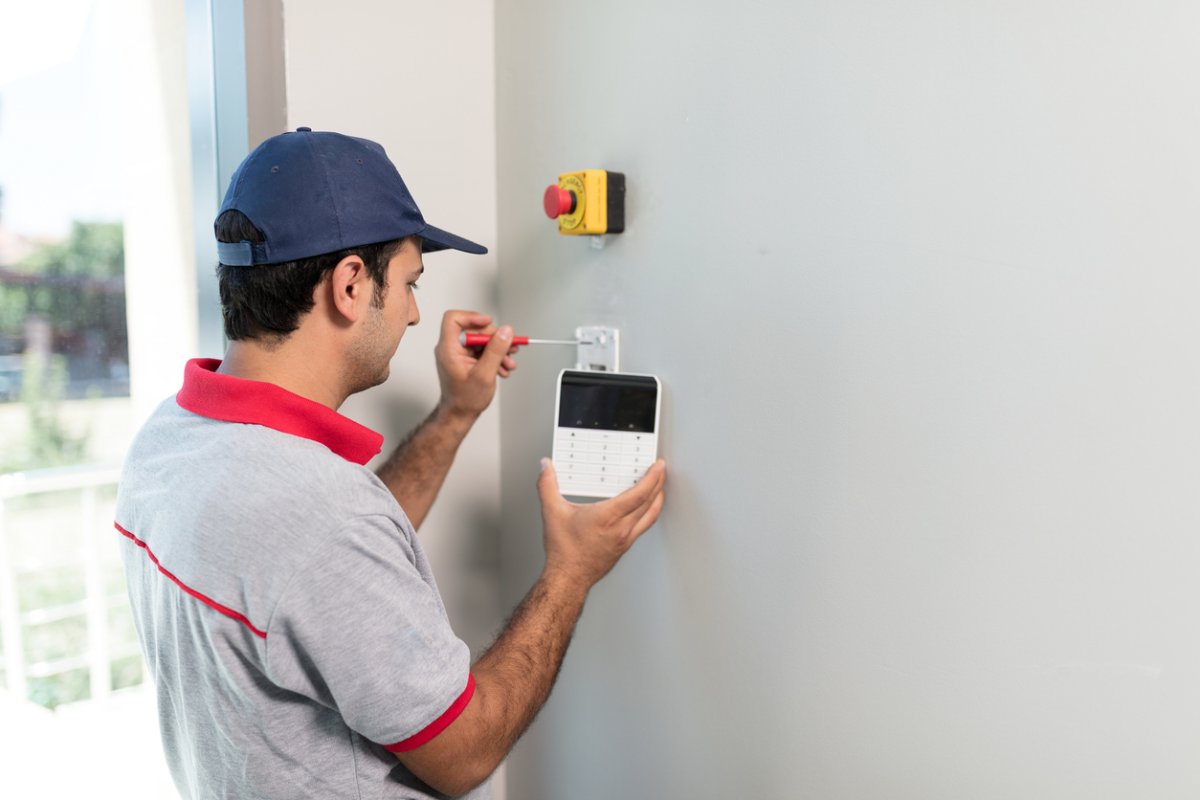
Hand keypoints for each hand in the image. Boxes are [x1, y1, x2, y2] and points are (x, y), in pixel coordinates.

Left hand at [435, 310, 518, 419]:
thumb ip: (496, 350)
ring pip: (481, 340)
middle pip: (474, 329)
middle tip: (509, 347)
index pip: (454, 319)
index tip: (489, 322)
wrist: (460, 414)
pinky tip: (503, 368)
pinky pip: (482, 350)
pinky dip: (494, 357)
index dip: (472, 317)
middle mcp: (451, 348)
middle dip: (494, 338)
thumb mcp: (485, 374)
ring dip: (498, 350)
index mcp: (448, 349)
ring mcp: (459, 354)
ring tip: (509, 362)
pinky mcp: (466, 359)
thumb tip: (506, 331)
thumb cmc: (465, 399)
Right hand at [537, 458, 666, 588]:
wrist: (568, 579)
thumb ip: (547, 485)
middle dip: (659, 483)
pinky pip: (644, 526)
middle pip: (650, 502)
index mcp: (607, 517)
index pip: (639, 494)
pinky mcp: (625, 547)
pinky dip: (649, 513)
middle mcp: (621, 528)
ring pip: (650, 515)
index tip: (658, 467)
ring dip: (658, 499)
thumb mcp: (552, 513)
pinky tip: (645, 509)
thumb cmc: (564, 551)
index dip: (652, 478)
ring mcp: (626, 539)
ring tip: (659, 487)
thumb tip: (545, 467)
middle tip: (661, 470)